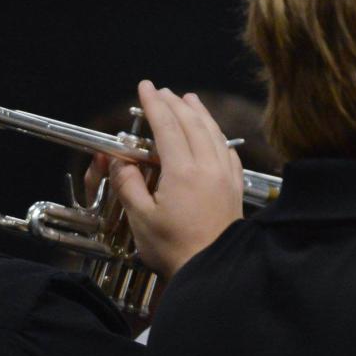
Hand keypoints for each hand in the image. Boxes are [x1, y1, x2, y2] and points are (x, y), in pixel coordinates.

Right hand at [108, 80, 243, 280]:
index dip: (154, 104)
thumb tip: (121, 161)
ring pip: (214, 134)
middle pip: (192, 124)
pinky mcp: (235, 189)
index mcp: (183, 171)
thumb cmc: (175, 248)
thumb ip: (128, 184)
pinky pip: (229, 152)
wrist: (212, 268)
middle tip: (162, 90)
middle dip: (175, 103)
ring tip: (189, 99)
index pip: (167, 126)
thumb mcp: (141, 217)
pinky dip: (218, 136)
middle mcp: (208, 168)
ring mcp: (226, 177)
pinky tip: (214, 135)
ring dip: (200, 113)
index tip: (145, 87)